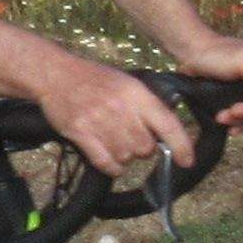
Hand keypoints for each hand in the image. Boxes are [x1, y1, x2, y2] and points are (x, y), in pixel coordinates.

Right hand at [43, 55, 204, 185]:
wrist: (56, 74)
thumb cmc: (95, 79)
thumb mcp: (127, 83)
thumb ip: (146, 105)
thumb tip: (167, 132)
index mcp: (136, 94)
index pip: (167, 124)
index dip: (181, 145)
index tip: (186, 161)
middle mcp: (121, 109)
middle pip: (146, 147)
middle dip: (143, 148)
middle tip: (131, 137)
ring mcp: (100, 122)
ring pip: (127, 157)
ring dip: (125, 156)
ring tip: (114, 141)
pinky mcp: (81, 134)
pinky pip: (106, 163)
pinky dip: (112, 167)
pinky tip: (110, 160)